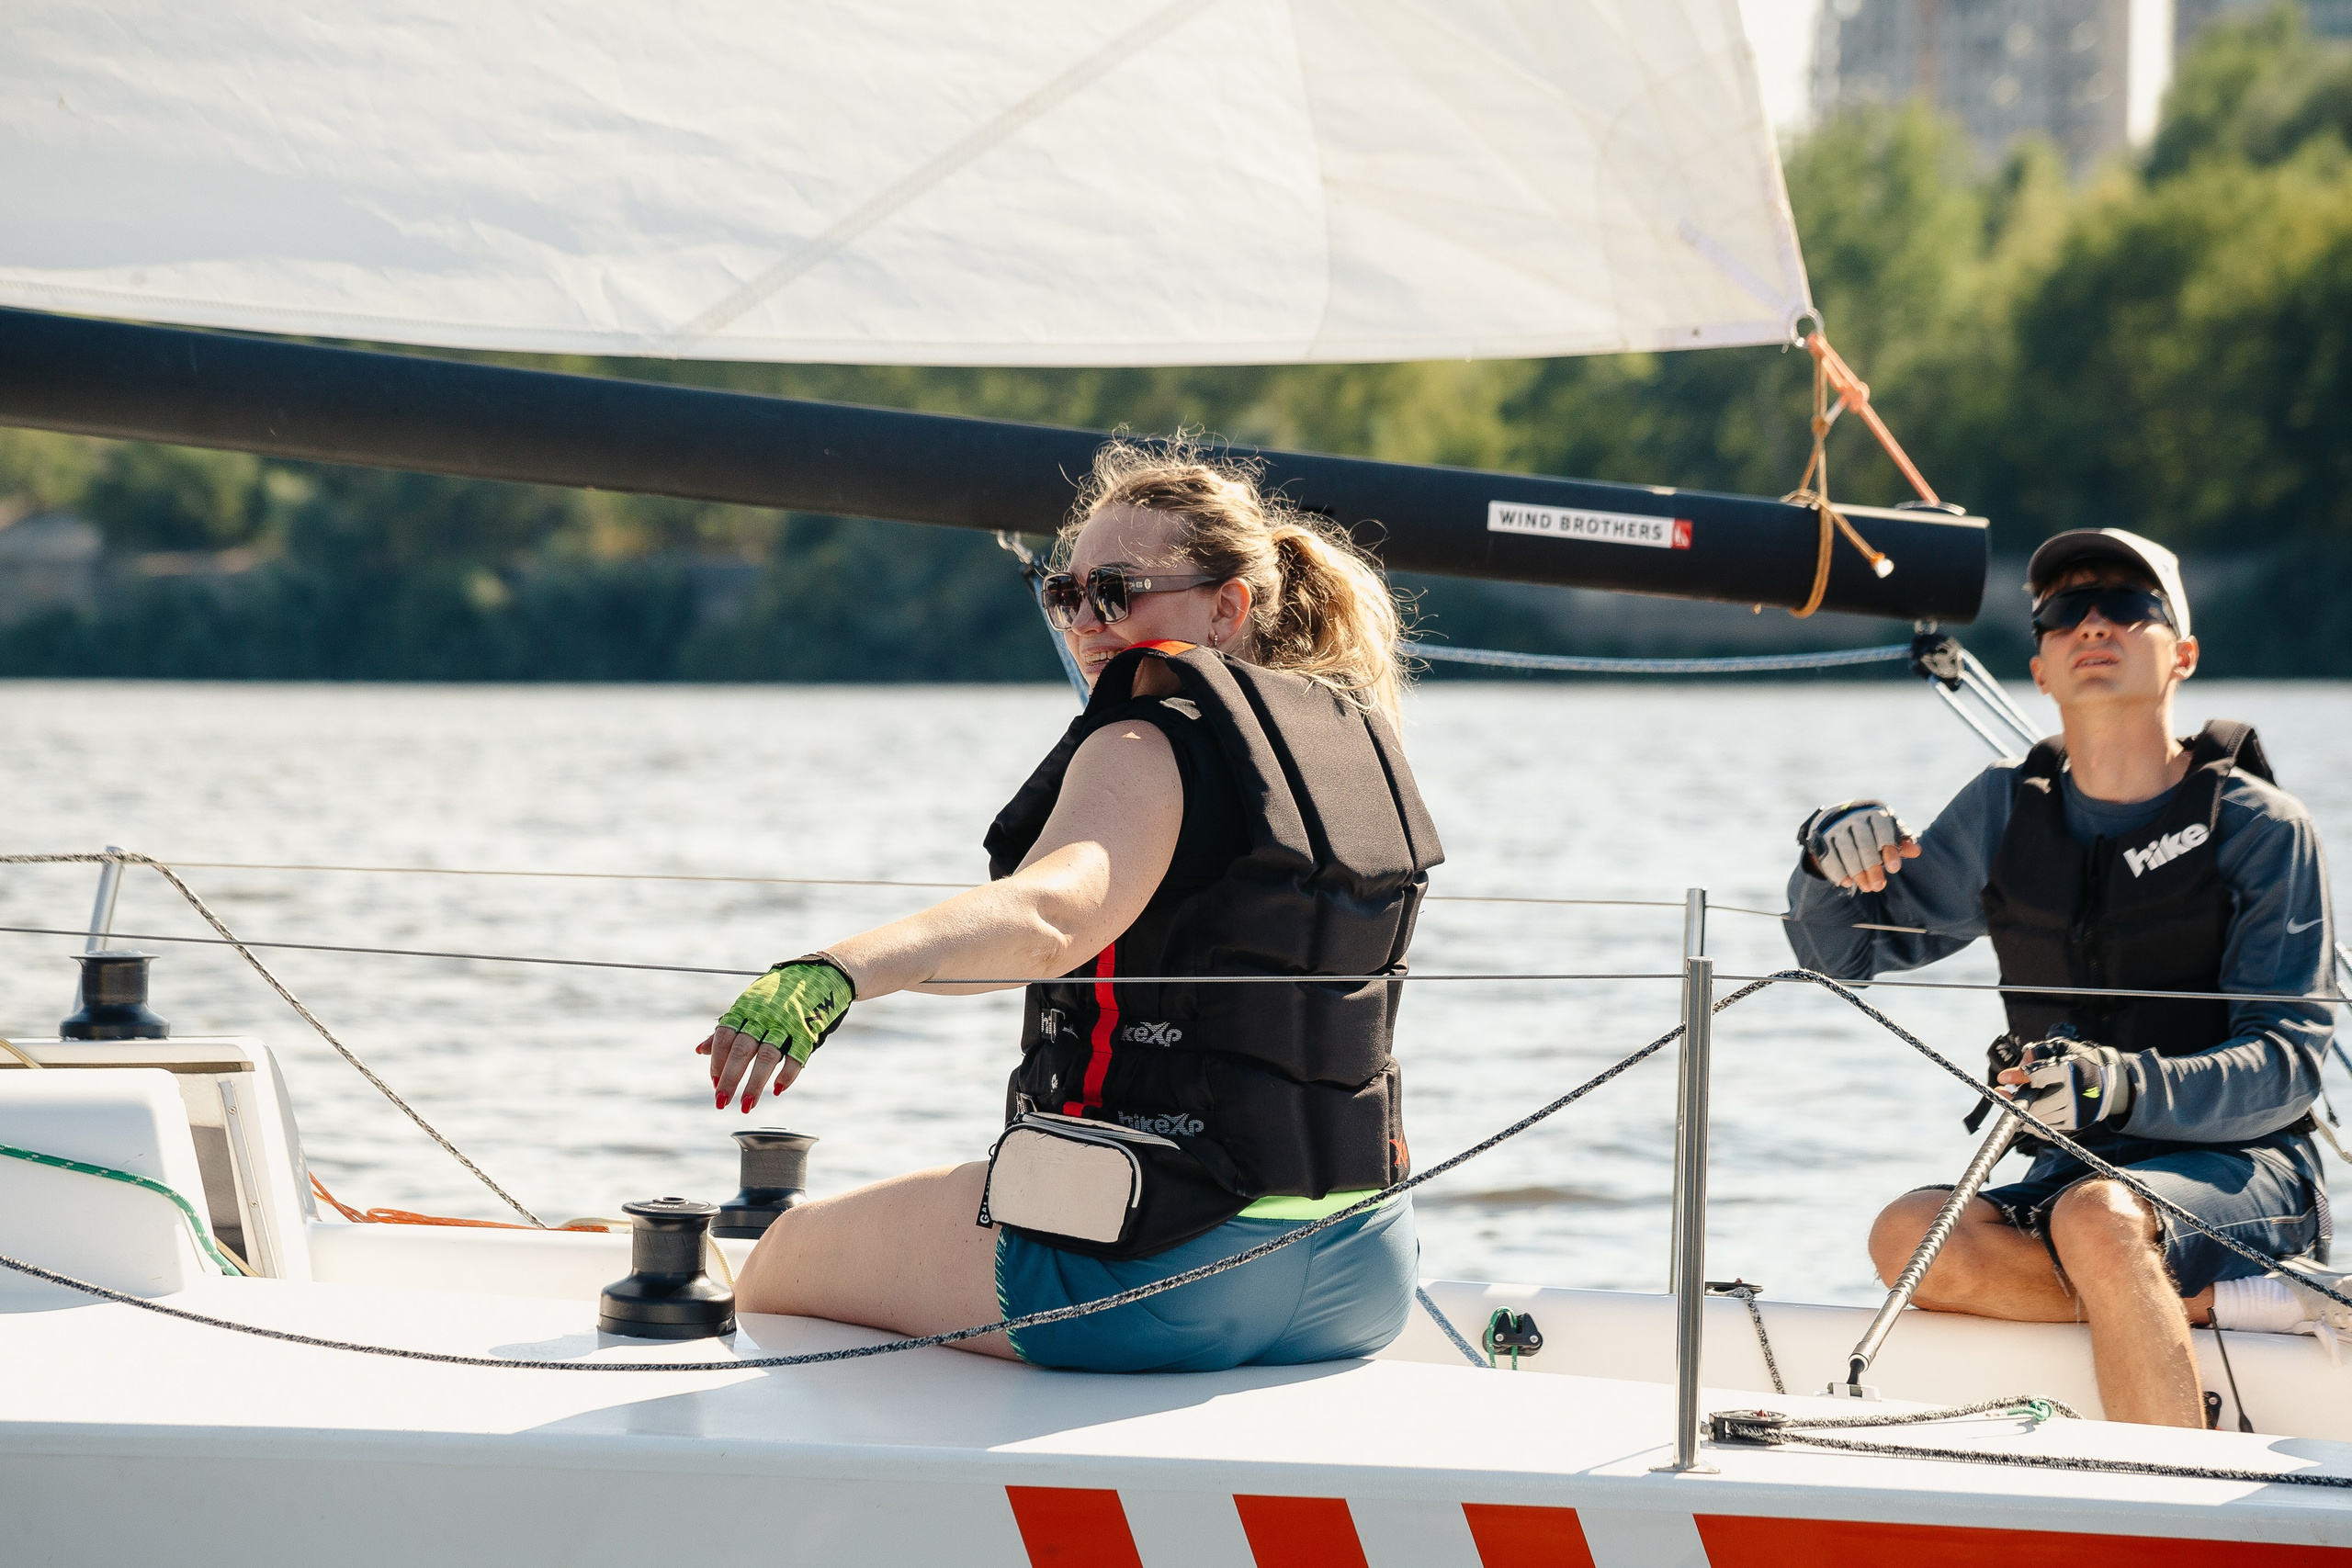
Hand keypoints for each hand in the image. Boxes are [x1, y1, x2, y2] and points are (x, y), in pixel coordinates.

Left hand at [697, 956, 853, 1113]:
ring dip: (755, 1084)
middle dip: (730, 1079)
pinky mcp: (808, 1030)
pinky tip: (777, 1090)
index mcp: (746, 1008)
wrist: (820, 974)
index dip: (717, 1061)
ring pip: (767, 1057)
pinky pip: (796, 1056)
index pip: (725, 1037)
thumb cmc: (778, 993)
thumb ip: (727, 1028)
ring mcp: (787, 1023)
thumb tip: (700, 1050)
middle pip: (742, 1051)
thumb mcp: (749, 1004)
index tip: (714, 1082)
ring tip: (746, 1105)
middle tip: (721, 1102)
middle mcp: (764, 1016)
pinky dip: (787, 1074)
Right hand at [1799, 800, 1919, 890]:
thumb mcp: (1890, 833)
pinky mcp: (1822, 837)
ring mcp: (1836, 826)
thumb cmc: (1874, 830)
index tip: (1894, 869)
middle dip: (1872, 867)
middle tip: (1878, 886)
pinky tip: (1846, 883)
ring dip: (1857, 872)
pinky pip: (1829, 855)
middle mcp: (1854, 816)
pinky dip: (1838, 871)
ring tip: (1866, 887)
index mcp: (1875, 812)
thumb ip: (1902, 842)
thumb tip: (1916, 851)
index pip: (1883, 829)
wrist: (1841, 819)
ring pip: (1846, 851)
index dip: (1889, 849)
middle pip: (1864, 843)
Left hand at [1997, 1036, 2132, 1133]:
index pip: (2038, 1076)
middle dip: (2015, 1098)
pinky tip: (2023, 1114)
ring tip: (2011, 1100)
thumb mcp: (2061, 1049)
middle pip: (2036, 1102)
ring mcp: (2075, 1111)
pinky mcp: (2075, 1123)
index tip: (2002, 1078)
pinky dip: (2032, 1122)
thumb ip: (2040, 1053)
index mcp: (2070, 1072)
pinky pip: (2047, 1127)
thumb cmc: (2080, 1062)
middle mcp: (2074, 1094)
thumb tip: (2022, 1060)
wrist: (2110, 1083)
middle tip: (2001, 1092)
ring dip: (2021, 1110)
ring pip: (2039, 1117)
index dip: (2018, 1076)